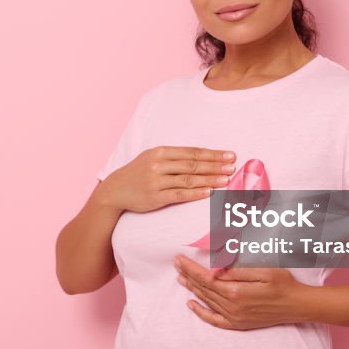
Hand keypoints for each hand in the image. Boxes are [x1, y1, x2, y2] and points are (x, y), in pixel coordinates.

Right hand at [99, 146, 235, 213]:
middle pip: (193, 164)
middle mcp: (158, 164)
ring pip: (188, 179)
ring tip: (226, 179)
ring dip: (209, 179)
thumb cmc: (139, 173)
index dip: (212, 154)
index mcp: (160, 152)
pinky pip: (179, 194)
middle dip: (215, 165)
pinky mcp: (155, 197)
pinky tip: (209, 192)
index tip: (229, 155)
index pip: (192, 152)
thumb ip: (174, 158)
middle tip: (233, 166)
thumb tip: (203, 158)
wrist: (115, 190)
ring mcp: (156, 181)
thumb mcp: (153, 159)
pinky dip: (195, 193)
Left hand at [174, 254, 313, 329]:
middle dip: (188, 275)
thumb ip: (235, 271)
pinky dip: (201, 313)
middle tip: (176, 265)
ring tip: (180, 279)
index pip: (205, 278)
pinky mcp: (238, 324)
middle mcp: (232, 306)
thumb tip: (213, 269)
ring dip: (192, 289)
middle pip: (203, 289)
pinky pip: (214, 320)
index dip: (190, 268)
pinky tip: (191, 305)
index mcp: (236, 291)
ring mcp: (234, 317)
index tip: (179, 259)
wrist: (297, 305)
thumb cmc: (283, 283)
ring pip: (206, 301)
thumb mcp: (262, 270)